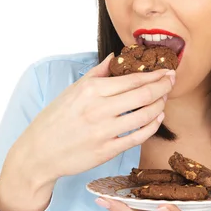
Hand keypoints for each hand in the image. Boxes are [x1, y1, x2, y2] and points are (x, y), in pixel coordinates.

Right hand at [9, 54, 175, 186]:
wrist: (38, 153)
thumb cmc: (55, 120)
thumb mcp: (72, 91)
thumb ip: (96, 73)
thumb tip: (115, 57)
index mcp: (90, 90)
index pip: (132, 79)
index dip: (154, 74)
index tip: (166, 71)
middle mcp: (98, 109)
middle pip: (143, 95)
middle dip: (163, 86)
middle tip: (172, 81)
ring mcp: (103, 131)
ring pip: (144, 116)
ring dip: (159, 106)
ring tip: (163, 99)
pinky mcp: (106, 150)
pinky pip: (138, 137)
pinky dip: (152, 126)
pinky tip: (157, 119)